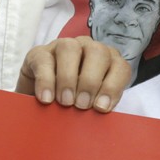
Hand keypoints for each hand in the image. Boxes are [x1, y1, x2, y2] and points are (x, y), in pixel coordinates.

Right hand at [16, 37, 131, 110]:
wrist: (42, 101)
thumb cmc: (74, 103)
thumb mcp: (90, 105)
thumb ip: (98, 106)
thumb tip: (99, 113)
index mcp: (108, 62)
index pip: (120, 67)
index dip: (113, 87)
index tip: (101, 108)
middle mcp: (88, 49)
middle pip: (97, 52)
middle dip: (91, 81)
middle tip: (82, 105)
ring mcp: (63, 47)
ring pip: (70, 48)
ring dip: (68, 78)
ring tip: (65, 102)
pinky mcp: (39, 53)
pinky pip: (44, 60)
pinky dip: (46, 81)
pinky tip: (46, 99)